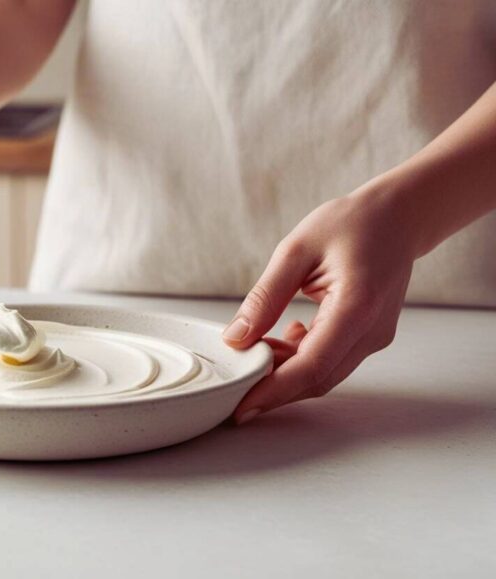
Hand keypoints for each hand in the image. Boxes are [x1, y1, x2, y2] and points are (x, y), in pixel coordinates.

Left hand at [222, 182, 417, 423]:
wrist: (397, 216)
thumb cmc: (351, 224)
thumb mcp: (295, 250)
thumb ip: (265, 297)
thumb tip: (236, 337)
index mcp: (357, 307)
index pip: (312, 365)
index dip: (275, 390)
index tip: (242, 407)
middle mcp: (371, 331)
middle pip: (318, 379)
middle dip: (274, 389)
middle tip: (235, 388)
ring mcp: (374, 337)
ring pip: (323, 374)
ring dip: (285, 371)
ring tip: (253, 351)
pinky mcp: (368, 336)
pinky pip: (331, 360)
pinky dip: (300, 359)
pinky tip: (280, 338)